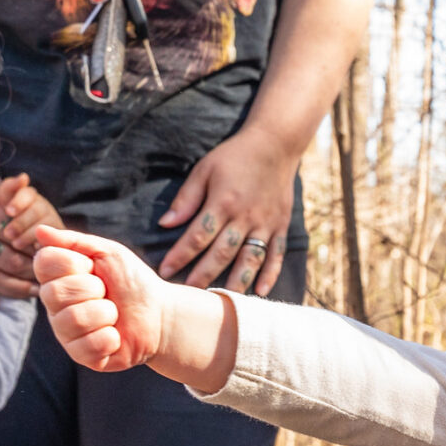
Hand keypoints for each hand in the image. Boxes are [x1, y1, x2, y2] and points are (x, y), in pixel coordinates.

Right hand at [33, 227, 172, 371]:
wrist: (161, 314)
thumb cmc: (132, 282)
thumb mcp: (109, 253)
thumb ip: (75, 241)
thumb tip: (40, 230)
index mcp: (56, 278)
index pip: (44, 263)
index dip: (75, 263)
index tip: (95, 268)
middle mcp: (54, 306)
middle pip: (56, 292)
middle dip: (94, 289)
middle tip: (108, 293)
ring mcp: (66, 333)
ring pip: (73, 319)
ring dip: (106, 313)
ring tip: (114, 314)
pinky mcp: (81, 356)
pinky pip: (87, 346)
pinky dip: (110, 338)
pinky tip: (116, 335)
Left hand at [155, 126, 294, 294]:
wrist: (275, 145)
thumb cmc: (235, 156)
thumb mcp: (204, 170)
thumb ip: (186, 199)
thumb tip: (166, 224)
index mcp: (223, 202)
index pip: (198, 235)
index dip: (180, 255)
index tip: (164, 271)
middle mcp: (245, 217)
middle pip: (222, 253)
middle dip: (203, 275)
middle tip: (188, 295)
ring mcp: (265, 224)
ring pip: (250, 259)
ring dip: (236, 281)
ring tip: (223, 300)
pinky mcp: (280, 227)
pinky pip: (276, 255)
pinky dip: (270, 274)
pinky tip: (260, 291)